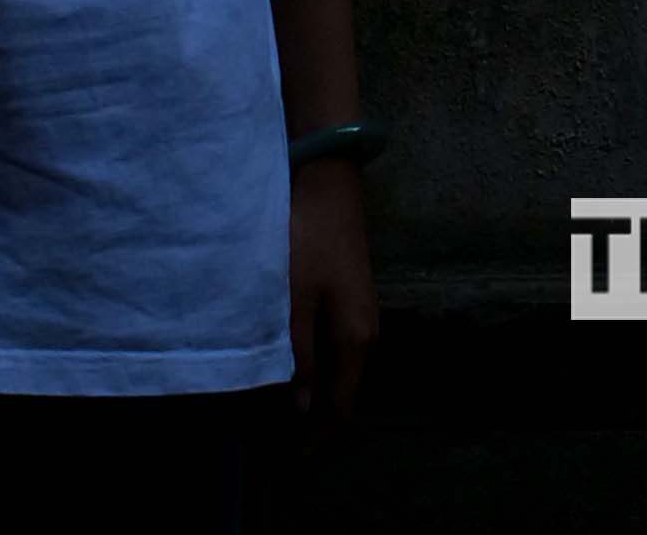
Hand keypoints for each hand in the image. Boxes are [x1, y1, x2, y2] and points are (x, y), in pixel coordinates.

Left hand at [287, 158, 376, 417]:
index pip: (341, 408)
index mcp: (356, 340)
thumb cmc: (306, 242)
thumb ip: (299, 358)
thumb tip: (304, 409)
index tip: (288, 462)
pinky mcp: (353, 301)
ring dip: (318, 396)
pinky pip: (339, 353)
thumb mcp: (293, 303)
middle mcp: (368, 334)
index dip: (317, 440)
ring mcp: (363, 316)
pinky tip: (296, 370)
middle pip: (345, 394)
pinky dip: (320, 371)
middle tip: (278, 442)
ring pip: (342, 373)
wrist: (329, 184)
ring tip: (281, 412)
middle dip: (317, 423)